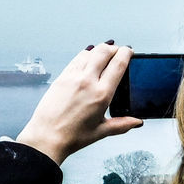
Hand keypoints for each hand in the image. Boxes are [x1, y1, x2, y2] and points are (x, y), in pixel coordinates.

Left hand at [15, 43, 142, 165]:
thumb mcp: (101, 131)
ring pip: (89, 52)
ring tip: (104, 53)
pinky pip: (76, 59)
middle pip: (104, 51)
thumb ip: (122, 125)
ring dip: (99, 49)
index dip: (126, 53)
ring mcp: (73, 77)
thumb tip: (137, 122)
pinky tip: (88, 58)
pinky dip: (85, 55)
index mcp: (101, 94)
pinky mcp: (62, 76)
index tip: (129, 51)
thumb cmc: (72, 136)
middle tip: (118, 50)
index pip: (118, 64)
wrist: (46, 136)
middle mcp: (87, 81)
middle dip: (114, 48)